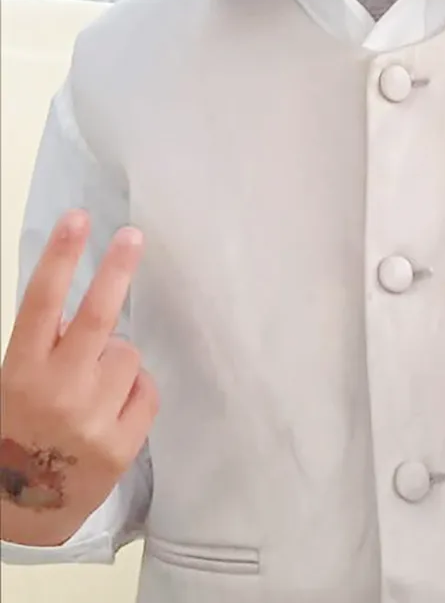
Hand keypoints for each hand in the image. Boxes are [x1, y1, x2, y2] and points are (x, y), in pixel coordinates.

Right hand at [0, 211, 158, 544]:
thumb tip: (87, 302)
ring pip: (128, 353)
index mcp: (21, 369)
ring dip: (117, 359)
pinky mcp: (121, 445)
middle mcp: (56, 390)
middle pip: (97, 317)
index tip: (78, 218)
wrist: (23, 506)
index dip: (61, 256)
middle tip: (133, 236)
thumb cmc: (21, 426)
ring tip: (94, 386)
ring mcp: (91, 419)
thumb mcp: (16, 380)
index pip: (41, 301)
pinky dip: (135, 391)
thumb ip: (46, 344)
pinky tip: (113, 408)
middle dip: (116, 270)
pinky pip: (147, 390)